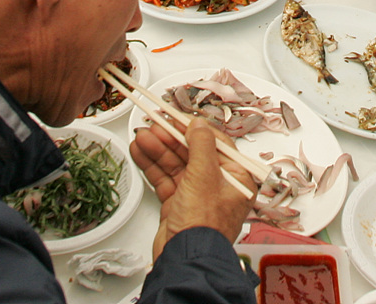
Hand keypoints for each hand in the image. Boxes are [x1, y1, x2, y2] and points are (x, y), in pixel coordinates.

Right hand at [130, 118, 252, 258]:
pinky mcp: (179, 205)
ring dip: (158, 149)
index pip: (215, 144)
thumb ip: (201, 146)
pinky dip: (153, 166)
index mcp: (235, 178)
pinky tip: (140, 152)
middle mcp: (218, 186)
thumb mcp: (204, 176)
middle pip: (192, 152)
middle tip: (154, 125)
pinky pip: (165, 179)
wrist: (185, 258)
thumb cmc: (204, 225)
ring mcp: (197, 195)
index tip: (176, 117)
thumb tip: (199, 125)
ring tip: (142, 137)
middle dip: (171, 138)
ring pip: (176, 164)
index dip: (194, 129)